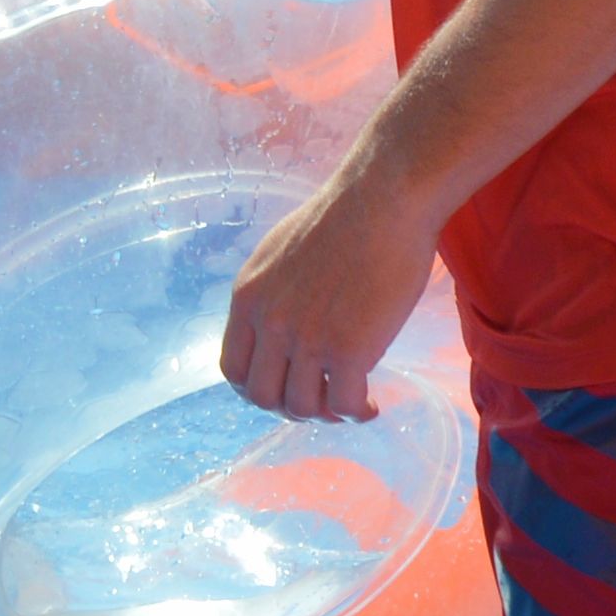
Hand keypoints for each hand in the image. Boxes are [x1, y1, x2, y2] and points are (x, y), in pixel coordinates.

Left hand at [220, 147, 443, 423]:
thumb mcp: (280, 253)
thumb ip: (272, 293)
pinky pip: (343, 404)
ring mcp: (307, 339)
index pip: (233, 368)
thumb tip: (279, 323)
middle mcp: (270, 323)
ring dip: (325, 414)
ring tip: (348, 403)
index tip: (283, 389)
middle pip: (261, 396)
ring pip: (301, 406)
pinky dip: (356, 413)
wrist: (382, 201)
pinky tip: (371, 405)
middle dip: (289, 407)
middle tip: (319, 399)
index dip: (256, 389)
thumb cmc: (344, 218)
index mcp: (248, 298)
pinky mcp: (348, 351)